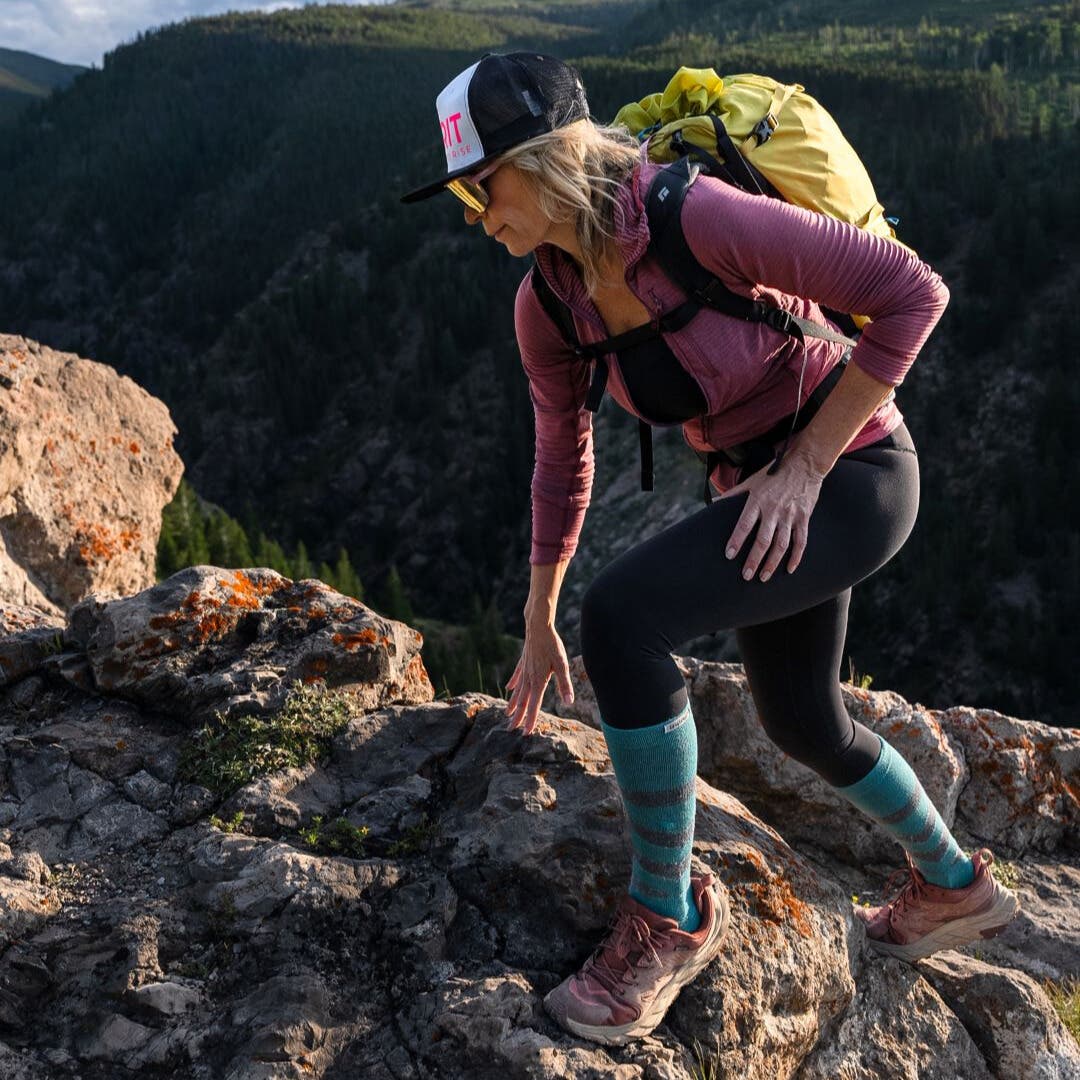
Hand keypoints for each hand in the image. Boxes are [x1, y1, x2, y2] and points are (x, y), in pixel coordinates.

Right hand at [504, 622, 574, 734]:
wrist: (538, 626)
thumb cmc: (552, 645)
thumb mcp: (562, 664)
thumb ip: (564, 684)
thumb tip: (569, 702)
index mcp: (538, 681)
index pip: (534, 705)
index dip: (530, 720)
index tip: (526, 733)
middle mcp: (529, 677)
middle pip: (522, 701)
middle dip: (518, 716)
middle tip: (511, 729)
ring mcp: (524, 669)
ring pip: (517, 691)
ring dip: (513, 703)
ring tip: (507, 714)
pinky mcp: (524, 661)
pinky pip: (517, 676)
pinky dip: (513, 683)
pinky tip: (508, 689)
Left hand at [720, 451, 824, 581]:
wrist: (804, 463)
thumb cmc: (775, 473)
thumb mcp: (751, 480)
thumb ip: (733, 494)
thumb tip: (715, 503)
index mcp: (758, 501)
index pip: (744, 525)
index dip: (736, 541)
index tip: (729, 555)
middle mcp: (774, 510)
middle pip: (763, 540)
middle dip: (753, 560)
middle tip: (746, 575)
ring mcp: (790, 515)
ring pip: (781, 545)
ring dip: (772, 563)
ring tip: (763, 577)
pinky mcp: (804, 518)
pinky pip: (801, 541)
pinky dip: (796, 557)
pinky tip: (789, 569)